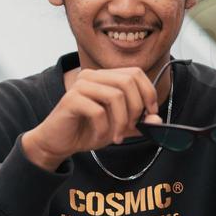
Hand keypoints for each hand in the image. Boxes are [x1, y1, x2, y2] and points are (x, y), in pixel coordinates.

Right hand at [26, 66, 162, 162]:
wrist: (58, 142)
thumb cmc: (87, 130)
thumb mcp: (118, 127)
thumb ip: (138, 122)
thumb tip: (157, 119)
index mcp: (104, 76)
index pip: (135, 73)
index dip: (148, 92)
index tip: (151, 114)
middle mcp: (92, 76)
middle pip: (128, 81)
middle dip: (136, 108)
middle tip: (132, 127)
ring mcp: (80, 85)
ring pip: (115, 96)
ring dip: (121, 121)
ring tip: (117, 137)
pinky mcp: (70, 99)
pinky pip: (97, 111)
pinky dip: (104, 128)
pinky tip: (101, 137)